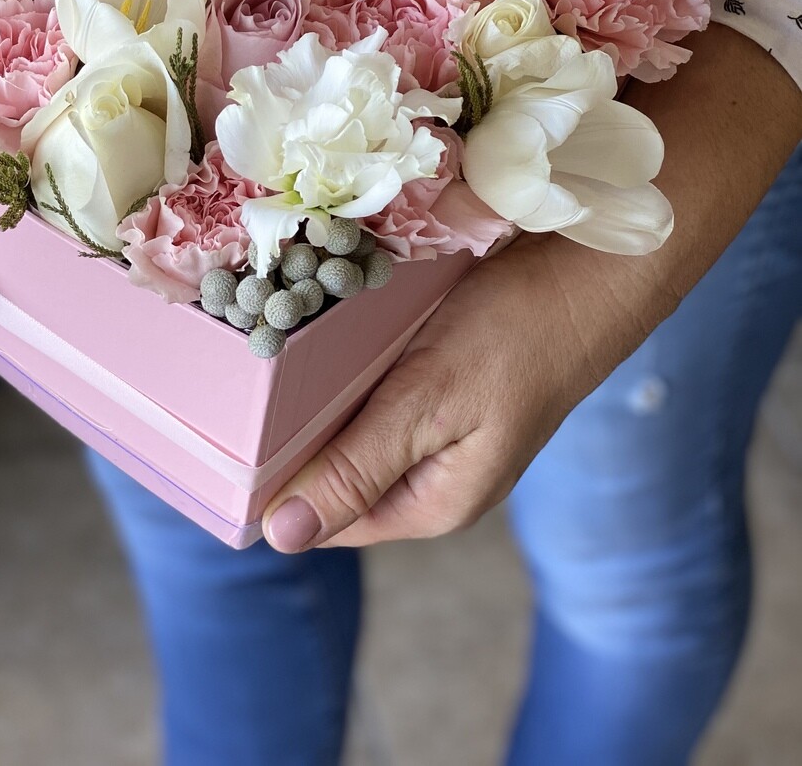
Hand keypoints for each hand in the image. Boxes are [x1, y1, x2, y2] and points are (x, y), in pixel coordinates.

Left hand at [261, 236, 619, 551]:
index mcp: (431, 503)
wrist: (589, 270)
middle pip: (332, 471)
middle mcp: (432, 477)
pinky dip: (345, 365)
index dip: (270, 484)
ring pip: (349, 424)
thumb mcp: (429, 402)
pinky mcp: (441, 383)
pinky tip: (320, 329)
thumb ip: (357, 468)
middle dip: (288, 433)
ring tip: (270, 347)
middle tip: (238, 379)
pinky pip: (373, 387)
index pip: (322, 518)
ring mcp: (439, 430)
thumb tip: (281, 537)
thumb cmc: (516, 335)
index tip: (219, 436)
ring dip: (314, 394)